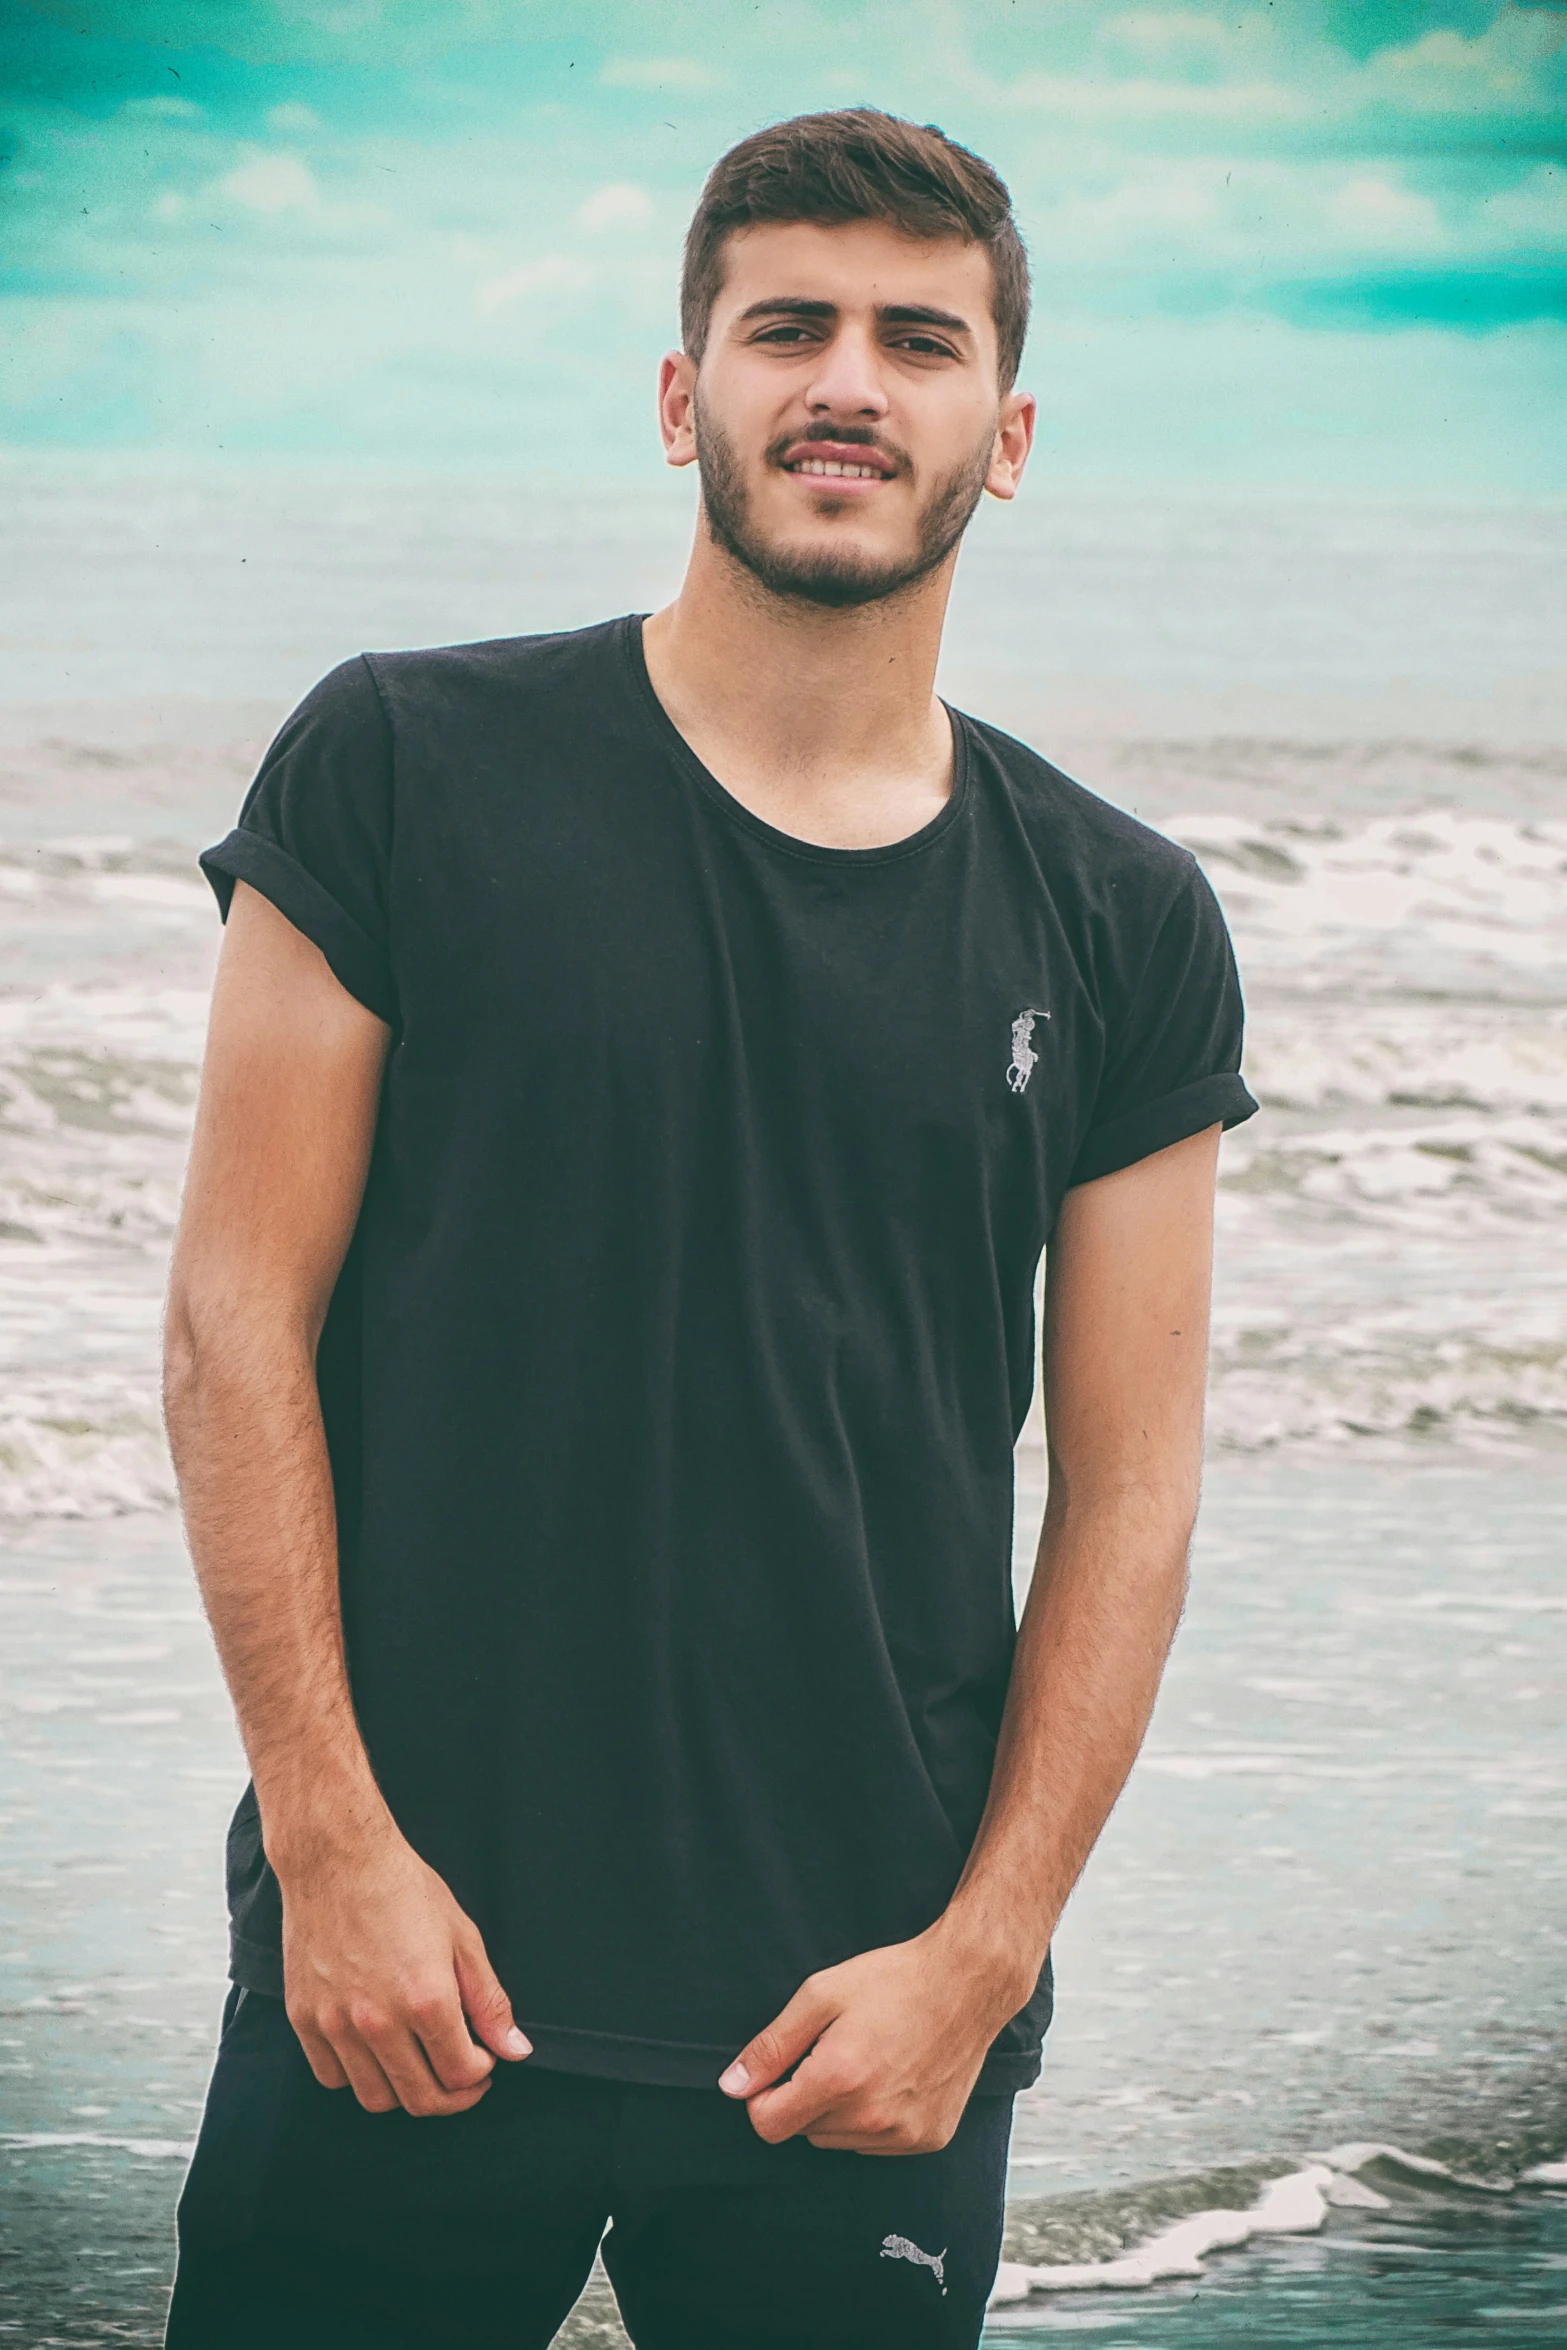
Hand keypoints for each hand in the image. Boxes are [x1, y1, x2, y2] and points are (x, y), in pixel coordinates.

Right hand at [277, 1812, 529, 2117]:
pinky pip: (332, 2077)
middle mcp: (379, 2021)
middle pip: (421, 2099)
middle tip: (462, 2078)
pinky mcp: (305, 2019)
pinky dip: (357, 2076)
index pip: (461, 2075)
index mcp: (427, 2000)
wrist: (337, 1859)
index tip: (483, 2059)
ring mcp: (337, 2024)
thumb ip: (489, 2001)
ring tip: (420, 2065)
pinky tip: (375, 2051)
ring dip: (405, 2092)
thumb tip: (514, 2050)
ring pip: (375, 2098)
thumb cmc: (403, 1889)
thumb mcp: (462, 1938)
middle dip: (452, 2097)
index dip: (481, 2074)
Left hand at [718, 1922, 1027, 2154]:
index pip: (768, 2125)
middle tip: (835, 2050)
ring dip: (840, 2110)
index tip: (783, 2069)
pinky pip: (877, 2143)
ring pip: (839, 2139)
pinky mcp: (928, 2139)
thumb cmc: (893, 1981)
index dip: (764, 2097)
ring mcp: (902, 2134)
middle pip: (803, 2131)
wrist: (968, 1983)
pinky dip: (874, 2118)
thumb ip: (772, 2046)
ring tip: (868, 2059)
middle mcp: (870, 2118)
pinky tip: (894, 2076)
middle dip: (806, 2096)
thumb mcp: (821, 1995)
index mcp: (838, 2080)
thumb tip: (732, 2087)